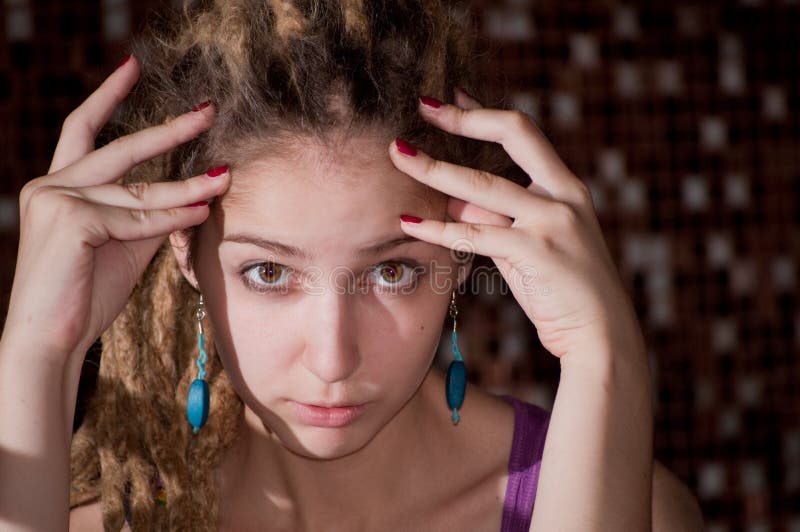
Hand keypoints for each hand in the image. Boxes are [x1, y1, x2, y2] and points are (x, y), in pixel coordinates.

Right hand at [2, 56, 229, 364]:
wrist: (51, 341)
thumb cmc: (85, 295)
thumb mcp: (122, 243)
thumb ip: (146, 213)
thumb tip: (191, 194)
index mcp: (58, 186)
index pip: (83, 130)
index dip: (108, 96)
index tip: (133, 67)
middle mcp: (51, 185)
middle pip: (120, 148)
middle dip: (168, 129)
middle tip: (208, 110)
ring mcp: (57, 199)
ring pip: (139, 190)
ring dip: (188, 186)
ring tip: (224, 178)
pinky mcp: (71, 220)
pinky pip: (137, 218)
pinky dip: (173, 218)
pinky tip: (202, 213)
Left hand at [388, 88, 644, 361]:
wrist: (601, 334)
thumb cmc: (563, 290)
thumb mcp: (529, 246)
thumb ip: (496, 220)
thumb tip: (454, 199)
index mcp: (566, 187)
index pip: (524, 133)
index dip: (485, 112)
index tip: (453, 96)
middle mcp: (563, 195)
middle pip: (514, 134)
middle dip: (465, 118)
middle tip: (423, 106)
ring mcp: (552, 221)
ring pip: (483, 186)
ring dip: (435, 169)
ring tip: (398, 154)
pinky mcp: (537, 252)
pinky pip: (476, 235)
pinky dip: (437, 229)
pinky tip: (407, 222)